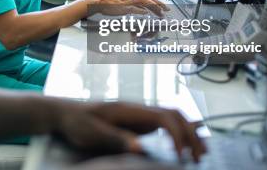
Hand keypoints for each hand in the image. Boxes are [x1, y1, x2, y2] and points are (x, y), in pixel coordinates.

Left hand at [56, 102, 205, 162]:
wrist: (66, 113)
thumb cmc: (77, 122)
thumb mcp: (92, 133)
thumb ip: (115, 138)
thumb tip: (140, 148)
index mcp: (130, 109)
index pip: (164, 117)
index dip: (177, 135)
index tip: (180, 155)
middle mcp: (138, 109)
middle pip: (174, 115)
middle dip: (191, 134)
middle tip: (200, 157)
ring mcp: (139, 114)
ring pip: (173, 117)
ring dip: (189, 132)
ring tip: (200, 153)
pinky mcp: (137, 122)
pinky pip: (164, 124)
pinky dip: (179, 133)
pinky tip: (185, 145)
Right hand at [87, 0, 168, 16]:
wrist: (99, 1)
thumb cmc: (110, 5)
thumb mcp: (125, 8)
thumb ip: (135, 9)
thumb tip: (145, 12)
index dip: (157, 3)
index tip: (163, 9)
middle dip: (160, 4)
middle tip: (168, 10)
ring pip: (146, 0)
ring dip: (155, 6)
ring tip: (162, 12)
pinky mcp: (126, 3)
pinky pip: (137, 4)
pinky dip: (143, 7)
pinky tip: (147, 12)